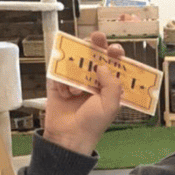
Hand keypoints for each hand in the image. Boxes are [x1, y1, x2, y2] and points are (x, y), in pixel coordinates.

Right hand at [43, 31, 124, 155]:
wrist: (69, 137)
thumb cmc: (92, 124)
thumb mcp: (111, 104)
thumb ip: (112, 82)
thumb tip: (102, 65)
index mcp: (109, 86)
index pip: (114, 63)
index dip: (115, 53)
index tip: (115, 49)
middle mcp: (93, 81)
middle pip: (95, 55)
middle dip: (97, 44)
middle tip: (96, 38)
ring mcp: (75, 81)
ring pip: (77, 60)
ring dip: (77, 68)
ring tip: (77, 88)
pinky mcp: (58, 84)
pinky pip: (59, 71)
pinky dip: (62, 80)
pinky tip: (66, 94)